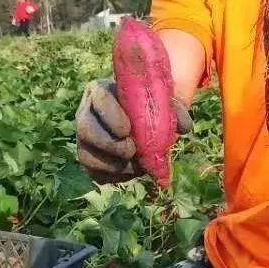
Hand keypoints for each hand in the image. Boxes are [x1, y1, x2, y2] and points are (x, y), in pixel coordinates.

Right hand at [75, 79, 191, 183]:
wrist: (140, 117)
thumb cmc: (148, 103)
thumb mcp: (160, 100)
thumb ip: (174, 109)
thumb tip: (184, 128)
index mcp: (101, 91)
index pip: (99, 99)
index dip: (111, 116)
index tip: (126, 130)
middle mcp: (86, 113)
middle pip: (86, 129)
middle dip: (109, 144)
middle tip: (131, 151)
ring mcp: (85, 137)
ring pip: (86, 154)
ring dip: (112, 165)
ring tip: (136, 166)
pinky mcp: (89, 157)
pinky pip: (93, 172)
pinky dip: (113, 176)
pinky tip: (131, 172)